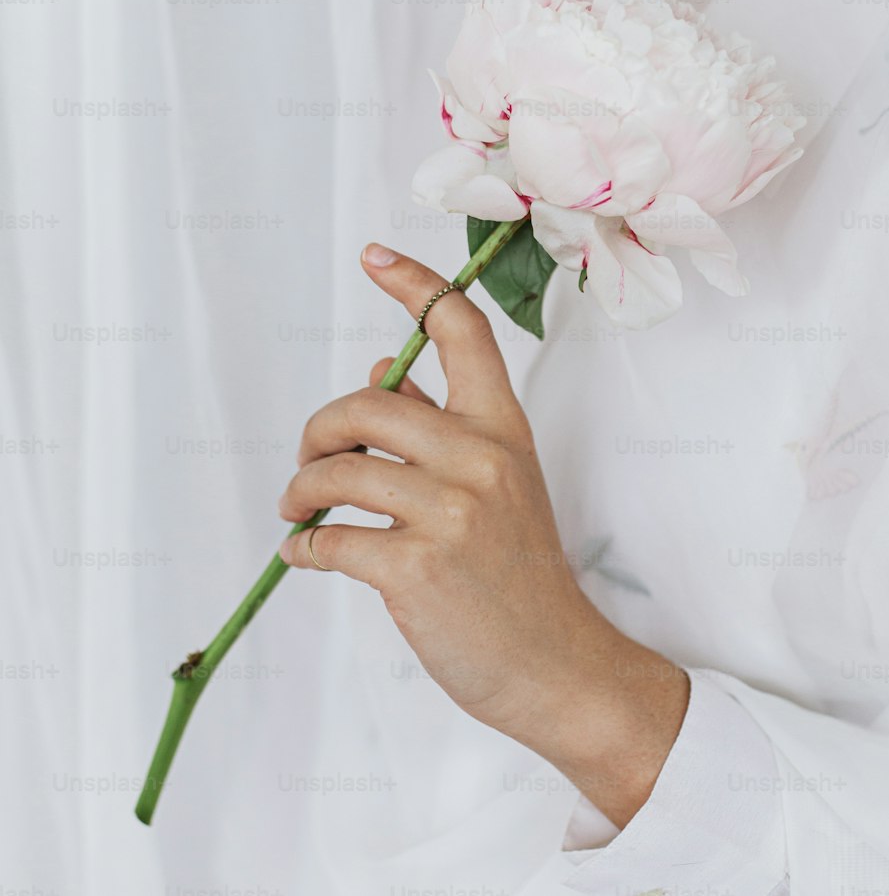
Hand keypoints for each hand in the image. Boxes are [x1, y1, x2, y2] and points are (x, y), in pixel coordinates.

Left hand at [278, 242, 689, 827]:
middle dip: (320, 428)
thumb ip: (442, 424)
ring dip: (302, 491)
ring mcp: (451, 513)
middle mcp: (480, 458)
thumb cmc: (520, 572)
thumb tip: (382, 369)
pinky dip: (304, 546)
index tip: (373, 256)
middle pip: (370, 401)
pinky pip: (331, 539)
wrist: (557, 665)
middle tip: (309, 458)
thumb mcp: (500, 483)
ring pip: (340, 471)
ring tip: (299, 511)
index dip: (415, 285)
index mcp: (504, 428)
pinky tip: (304, 553)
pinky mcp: (417, 569)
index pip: (462, 332)